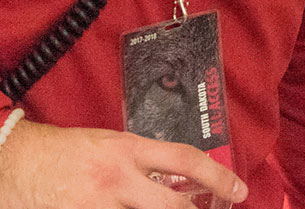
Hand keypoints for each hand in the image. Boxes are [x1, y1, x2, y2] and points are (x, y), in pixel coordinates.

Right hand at [0, 119, 247, 208]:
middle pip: (171, 207)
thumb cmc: (66, 150)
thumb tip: (176, 179)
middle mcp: (117, 180)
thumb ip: (143, 161)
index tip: (239, 190)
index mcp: (128, 150)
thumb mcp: (111, 144)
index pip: (185, 160)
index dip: (218, 177)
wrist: (16, 163)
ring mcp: (98, 207)